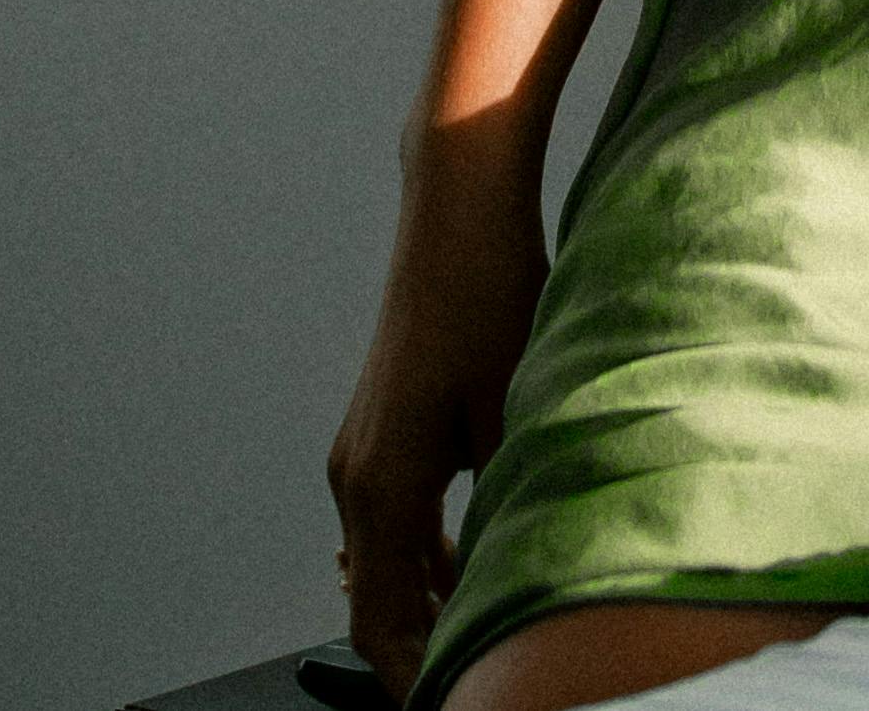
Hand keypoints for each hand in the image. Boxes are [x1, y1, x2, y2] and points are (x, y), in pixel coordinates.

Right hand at [326, 120, 547, 697]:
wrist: (458, 207)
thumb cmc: (490, 292)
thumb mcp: (512, 408)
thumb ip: (503, 502)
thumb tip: (513, 576)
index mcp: (381, 483)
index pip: (380, 621)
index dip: (413, 674)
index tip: (455, 698)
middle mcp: (356, 474)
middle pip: (375, 601)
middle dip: (419, 646)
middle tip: (475, 673)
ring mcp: (362, 448)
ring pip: (384, 561)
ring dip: (425, 600)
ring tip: (480, 632)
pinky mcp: (381, 425)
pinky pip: (394, 518)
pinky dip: (425, 554)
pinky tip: (468, 561)